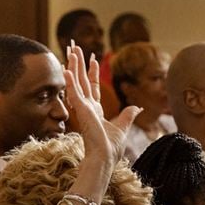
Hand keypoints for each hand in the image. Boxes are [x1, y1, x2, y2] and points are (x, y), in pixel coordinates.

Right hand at [64, 41, 140, 163]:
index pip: (92, 87)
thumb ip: (128, 115)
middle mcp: (86, 107)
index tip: (93, 60)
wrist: (105, 157)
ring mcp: (82, 108)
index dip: (92, 73)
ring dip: (73, 66)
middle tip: (75, 48)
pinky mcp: (81, 110)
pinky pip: (74, 92)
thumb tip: (138, 107)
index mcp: (95, 111)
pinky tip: (66, 68)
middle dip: (79, 64)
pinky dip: (70, 80)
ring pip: (76, 82)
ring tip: (71, 50)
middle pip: (82, 80)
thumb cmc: (111, 147)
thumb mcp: (123, 127)